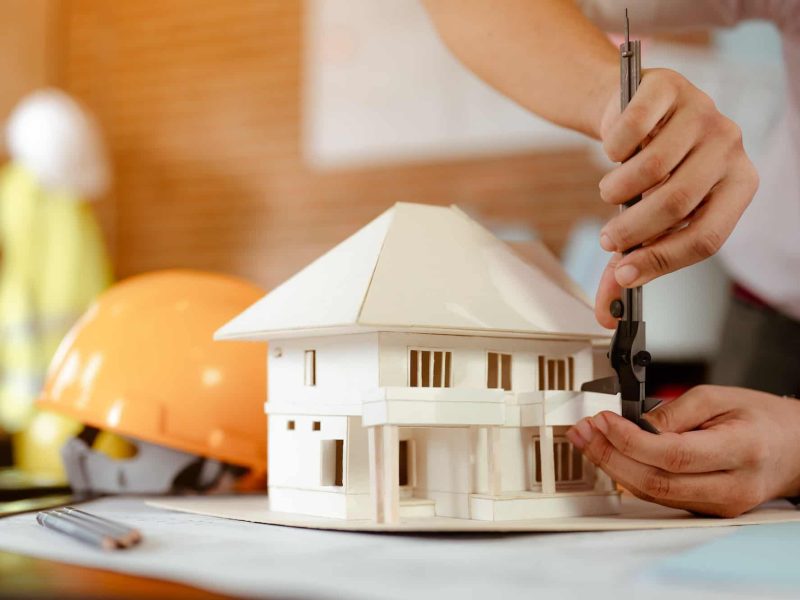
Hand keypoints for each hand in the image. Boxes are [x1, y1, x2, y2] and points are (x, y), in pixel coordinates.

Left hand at [566, 386, 799, 516]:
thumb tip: (633, 425)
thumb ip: (674, 411)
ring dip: (613, 466)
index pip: (673, 454)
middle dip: (610, 456)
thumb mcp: (719, 397)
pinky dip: (630, 476)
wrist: (793, 449)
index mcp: (740, 450)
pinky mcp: (706, 510)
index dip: (630, 440)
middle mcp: (731, 486)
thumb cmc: (761, 419)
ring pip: (653, 494)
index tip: (604, 420)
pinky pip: (660, 497)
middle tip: (584, 432)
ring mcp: (719, 505)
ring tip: (588, 440)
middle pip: (657, 482)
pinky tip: (611, 456)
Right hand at [594, 69, 758, 327]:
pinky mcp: (671, 87)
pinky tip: (613, 151)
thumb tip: (606, 312)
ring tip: (610, 191)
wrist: (632, 115)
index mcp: (738, 186)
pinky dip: (611, 149)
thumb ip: (631, 261)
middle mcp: (729, 148)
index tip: (624, 273)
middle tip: (608, 239)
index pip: (707, 238)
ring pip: (652, 168)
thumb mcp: (646, 218)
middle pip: (676, 204)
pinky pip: (633, 130)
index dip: (661, 261)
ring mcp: (703, 113)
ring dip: (616, 190)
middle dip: (632, 230)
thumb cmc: (647, 172)